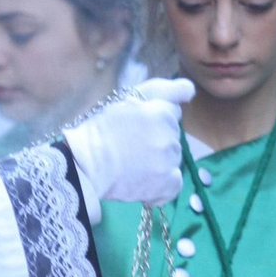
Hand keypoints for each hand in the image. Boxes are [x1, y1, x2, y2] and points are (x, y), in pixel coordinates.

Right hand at [64, 78, 193, 206]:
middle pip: (173, 135)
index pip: (172, 112)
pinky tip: (145, 182)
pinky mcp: (167, 183)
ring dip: (160, 161)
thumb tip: (190, 91)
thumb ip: (162, 90)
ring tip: (134, 165)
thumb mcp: (127, 99)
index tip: (136, 126)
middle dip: (158, 138)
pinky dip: (163, 186)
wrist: (84, 166)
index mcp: (159, 111)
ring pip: (174, 157)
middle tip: (131, 146)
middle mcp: (169, 133)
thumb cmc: (100, 130)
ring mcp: (169, 159)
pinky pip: (175, 182)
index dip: (154, 118)